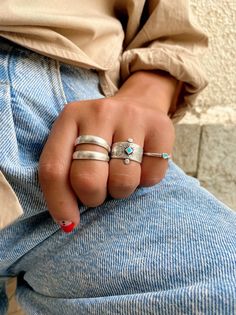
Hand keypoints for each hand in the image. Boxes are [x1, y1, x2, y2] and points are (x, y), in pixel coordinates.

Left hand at [39, 71, 177, 231]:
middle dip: (93, 197)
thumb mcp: (76, 142)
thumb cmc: (102, 134)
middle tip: (100, 190)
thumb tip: (68, 222)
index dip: (59, 202)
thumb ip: (65, 174)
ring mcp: (132, 117)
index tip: (69, 222)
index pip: (54, 168)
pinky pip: (152, 177)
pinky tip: (142, 165)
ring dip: (120, 190)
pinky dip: (146, 181)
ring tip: (120, 175)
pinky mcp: (161, 127)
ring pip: (122, 181)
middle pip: (88, 179)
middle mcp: (100, 113)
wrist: (139, 104)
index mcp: (70, 118)